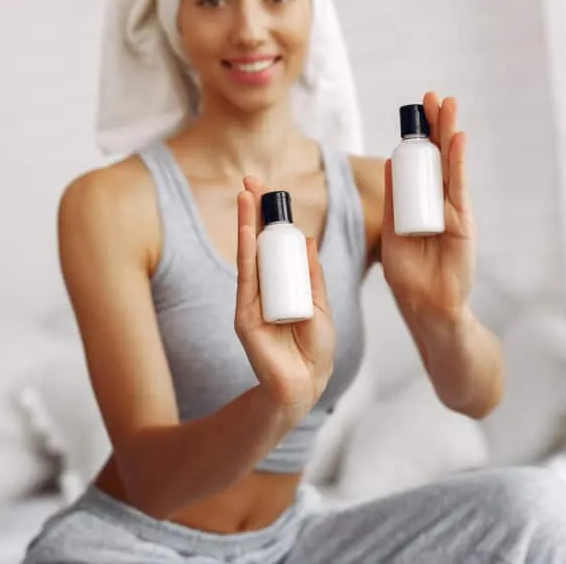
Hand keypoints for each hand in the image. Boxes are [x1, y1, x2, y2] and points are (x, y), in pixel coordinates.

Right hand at [233, 176, 336, 415]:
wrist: (306, 384)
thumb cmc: (314, 348)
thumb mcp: (321, 304)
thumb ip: (311, 274)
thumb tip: (306, 239)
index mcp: (284, 283)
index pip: (275, 243)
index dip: (272, 217)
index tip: (268, 190)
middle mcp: (263, 287)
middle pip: (258, 242)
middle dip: (254, 211)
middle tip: (250, 181)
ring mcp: (252, 300)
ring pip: (248, 255)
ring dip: (247, 223)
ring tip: (246, 195)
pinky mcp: (245, 315)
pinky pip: (244, 279)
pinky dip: (246, 254)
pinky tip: (246, 231)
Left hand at [381, 92, 476, 323]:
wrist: (429, 307)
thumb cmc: (409, 277)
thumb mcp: (393, 235)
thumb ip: (395, 201)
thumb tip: (390, 165)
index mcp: (415, 203)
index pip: (416, 162)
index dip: (416, 137)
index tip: (415, 110)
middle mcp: (435, 202)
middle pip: (435, 157)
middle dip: (434, 127)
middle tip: (432, 97)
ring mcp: (451, 210)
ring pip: (448, 165)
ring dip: (448, 134)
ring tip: (448, 106)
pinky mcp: (463, 221)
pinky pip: (458, 187)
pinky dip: (457, 162)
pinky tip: (458, 138)